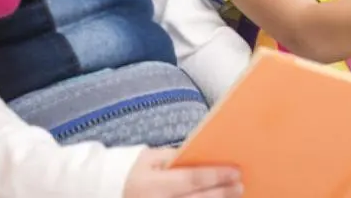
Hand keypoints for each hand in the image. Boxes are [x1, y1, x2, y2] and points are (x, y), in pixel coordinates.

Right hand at [124, 147, 242, 197]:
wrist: (111, 194)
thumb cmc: (135, 172)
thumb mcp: (150, 158)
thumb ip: (176, 157)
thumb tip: (205, 157)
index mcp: (152, 184)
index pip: (191, 179)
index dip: (215, 176)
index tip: (235, 171)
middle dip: (222, 193)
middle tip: (240, 186)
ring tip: (234, 197)